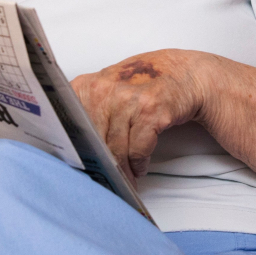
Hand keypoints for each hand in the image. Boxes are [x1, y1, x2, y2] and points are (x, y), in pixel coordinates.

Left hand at [68, 50, 212, 179]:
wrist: (185, 74)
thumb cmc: (144, 84)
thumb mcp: (108, 87)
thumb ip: (87, 108)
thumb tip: (70, 147)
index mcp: (87, 85)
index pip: (70, 128)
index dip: (74, 151)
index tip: (78, 167)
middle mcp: (105, 90)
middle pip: (94, 143)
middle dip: (101, 167)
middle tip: (105, 180)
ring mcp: (128, 100)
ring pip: (116, 151)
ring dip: (122, 171)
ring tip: (126, 178)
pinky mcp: (151, 112)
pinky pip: (138, 151)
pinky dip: (139, 164)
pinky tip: (140, 165)